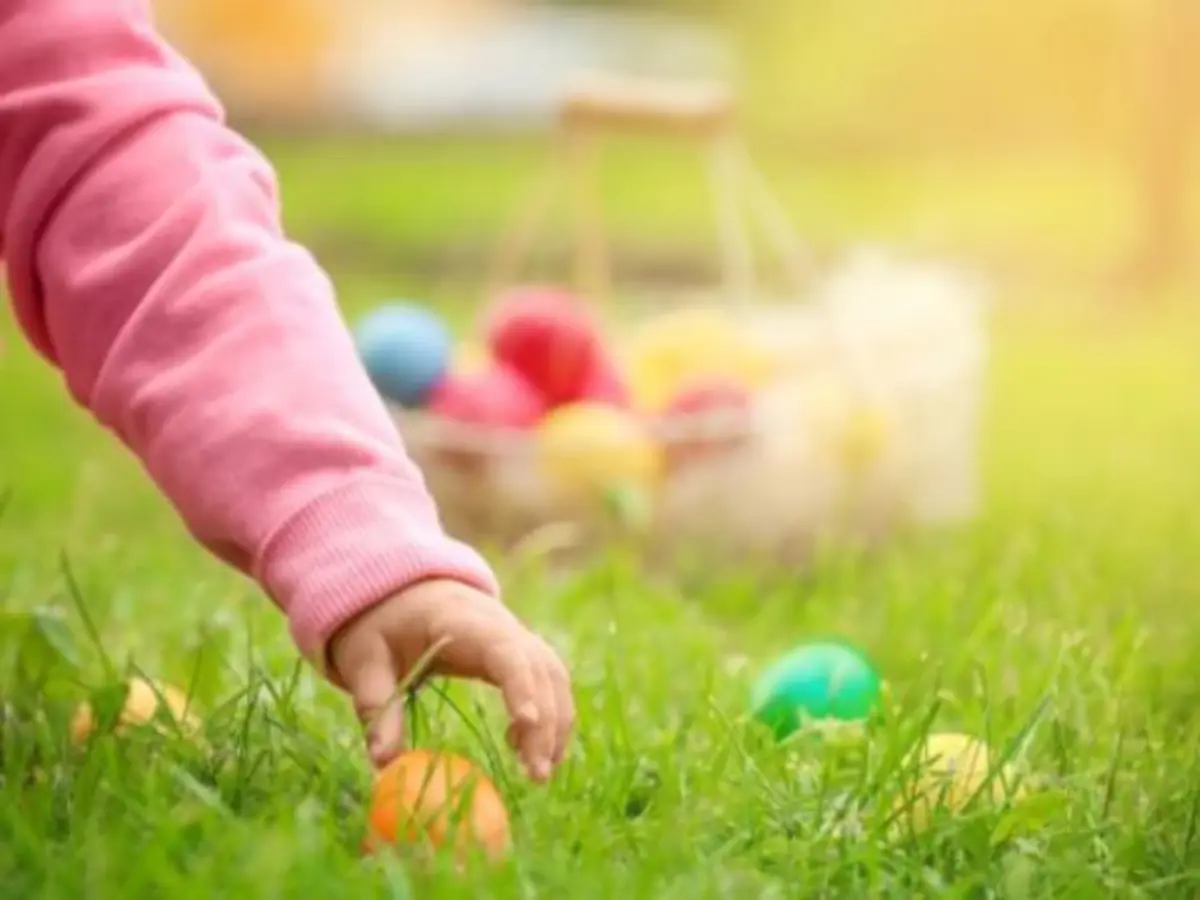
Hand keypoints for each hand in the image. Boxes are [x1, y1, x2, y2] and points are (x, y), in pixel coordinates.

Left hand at [328, 578, 574, 782]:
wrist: (403, 592)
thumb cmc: (383, 625)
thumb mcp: (365, 662)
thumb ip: (376, 706)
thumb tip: (383, 762)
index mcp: (462, 622)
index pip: (505, 651)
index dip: (521, 686)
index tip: (526, 726)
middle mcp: (501, 625)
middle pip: (540, 669)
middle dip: (546, 720)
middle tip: (536, 775)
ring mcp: (516, 636)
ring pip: (554, 676)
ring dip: (556, 722)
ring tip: (540, 772)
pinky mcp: (521, 652)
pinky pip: (550, 680)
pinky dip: (552, 714)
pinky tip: (528, 749)